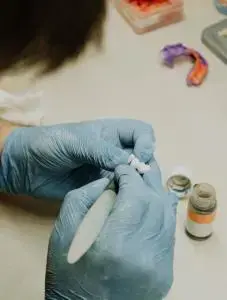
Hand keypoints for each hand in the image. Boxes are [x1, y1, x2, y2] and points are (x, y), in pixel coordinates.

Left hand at [0, 119, 154, 198]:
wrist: (25, 166)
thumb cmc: (51, 144)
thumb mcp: (77, 142)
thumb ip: (103, 151)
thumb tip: (133, 163)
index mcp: (111, 133)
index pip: (141, 133)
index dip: (146, 143)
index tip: (139, 159)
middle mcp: (113, 151)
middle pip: (142, 156)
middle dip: (144, 167)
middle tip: (136, 181)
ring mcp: (107, 171)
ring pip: (132, 177)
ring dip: (134, 184)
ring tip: (129, 193)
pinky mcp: (99, 188)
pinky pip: (117, 192)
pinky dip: (121, 197)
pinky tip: (118, 203)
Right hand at [45, 161, 177, 299]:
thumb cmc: (68, 272)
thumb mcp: (63, 231)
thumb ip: (84, 197)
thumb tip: (112, 180)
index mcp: (114, 244)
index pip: (134, 194)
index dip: (130, 175)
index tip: (121, 168)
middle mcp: (144, 254)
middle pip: (154, 202)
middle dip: (145, 180)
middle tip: (134, 170)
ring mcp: (160, 266)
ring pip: (167, 215)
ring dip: (156, 194)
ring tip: (144, 183)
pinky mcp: (166, 273)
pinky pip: (169, 233)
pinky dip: (162, 213)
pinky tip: (154, 203)